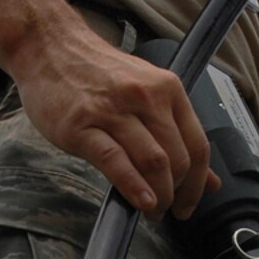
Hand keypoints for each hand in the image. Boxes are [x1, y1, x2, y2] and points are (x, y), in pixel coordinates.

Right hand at [11, 17, 216, 219]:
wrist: (49, 47)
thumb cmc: (96, 73)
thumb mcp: (145, 93)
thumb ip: (176, 132)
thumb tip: (208, 179)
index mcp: (167, 89)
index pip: (198, 145)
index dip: (198, 183)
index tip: (189, 202)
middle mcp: (146, 97)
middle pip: (178, 158)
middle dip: (178, 194)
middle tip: (168, 211)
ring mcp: (113, 110)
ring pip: (153, 162)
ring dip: (159, 196)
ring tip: (152, 211)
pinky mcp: (82, 125)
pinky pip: (116, 161)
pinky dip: (134, 187)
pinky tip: (140, 202)